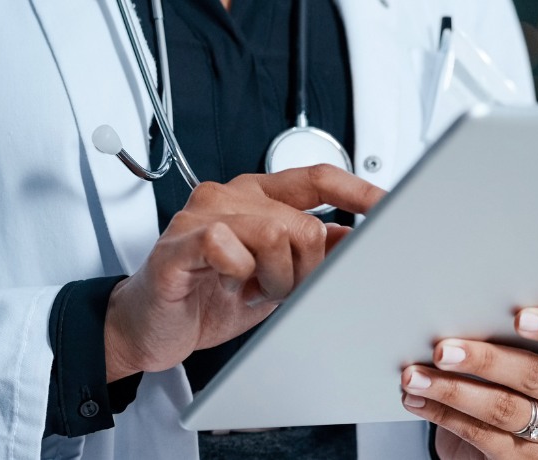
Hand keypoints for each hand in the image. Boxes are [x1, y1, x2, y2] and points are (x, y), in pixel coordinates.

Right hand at [104, 165, 384, 381]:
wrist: (148, 328)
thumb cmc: (207, 298)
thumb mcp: (276, 277)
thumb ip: (313, 253)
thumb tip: (359, 239)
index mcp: (257, 197)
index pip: (317, 178)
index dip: (357, 191)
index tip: (389, 206)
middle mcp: (230, 196)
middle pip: (302, 221)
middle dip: (305, 268)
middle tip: (283, 290)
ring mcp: (202, 216)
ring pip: (273, 232)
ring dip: (274, 277)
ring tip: (254, 291)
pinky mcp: (178, 244)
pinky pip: (226, 245)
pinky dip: (239, 272)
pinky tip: (229, 285)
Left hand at [401, 307, 537, 459]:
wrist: (507, 432)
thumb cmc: (509, 374)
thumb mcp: (518, 351)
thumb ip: (504, 334)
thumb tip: (454, 317)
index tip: (520, 317)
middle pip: (533, 374)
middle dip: (483, 361)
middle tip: (442, 350)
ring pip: (503, 408)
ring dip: (452, 391)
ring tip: (415, 377)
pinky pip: (481, 435)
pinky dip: (444, 415)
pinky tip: (418, 400)